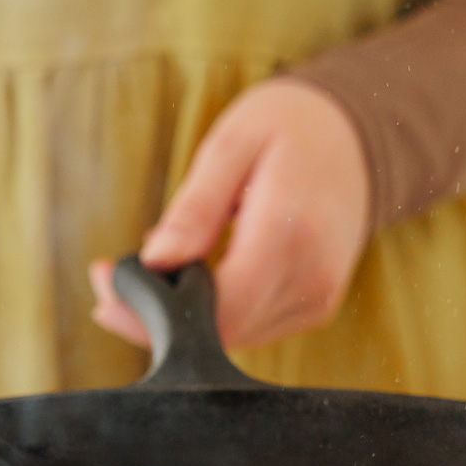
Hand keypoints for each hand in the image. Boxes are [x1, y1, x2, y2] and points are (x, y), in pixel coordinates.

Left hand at [89, 77, 369, 350]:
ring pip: (231, 337)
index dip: (155, 314)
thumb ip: (195, 208)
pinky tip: (190, 275)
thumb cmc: (291, 128)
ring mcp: (317, 299)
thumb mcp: (232, 145)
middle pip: (220, 332)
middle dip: (155, 316)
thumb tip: (156, 260)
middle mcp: (313, 278)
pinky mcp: (314, 307)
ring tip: (148, 270)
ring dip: (181, 315)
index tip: (108, 286)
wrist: (357, 135)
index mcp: (292, 234)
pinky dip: (211, 310)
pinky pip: (250, 327)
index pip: (219, 309)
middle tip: (109, 279)